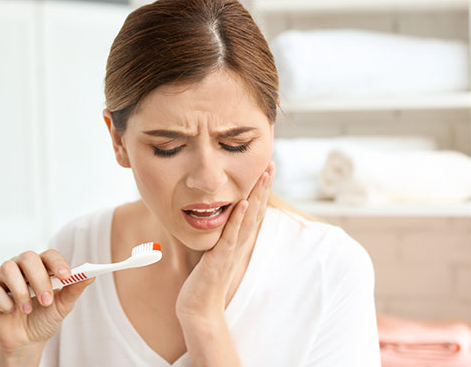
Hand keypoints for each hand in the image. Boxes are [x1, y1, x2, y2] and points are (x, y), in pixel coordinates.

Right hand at [0, 249, 93, 355]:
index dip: (57, 263)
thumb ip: (75, 289)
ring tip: (26, 309)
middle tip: (46, 301)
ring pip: (8, 268)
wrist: (25, 341)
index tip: (67, 276)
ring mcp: (0, 276)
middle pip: (27, 257)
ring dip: (21, 291)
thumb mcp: (63, 306)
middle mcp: (20, 267)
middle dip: (39, 280)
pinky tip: (10, 310)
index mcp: (40, 267)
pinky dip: (3, 300)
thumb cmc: (44, 318)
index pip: (48, 255)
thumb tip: (91, 275)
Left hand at [175, 161, 274, 322]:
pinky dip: (239, 218)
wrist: (200, 307)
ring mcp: (232, 250)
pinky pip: (231, 235)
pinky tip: (243, 202)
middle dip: (263, 186)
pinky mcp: (220, 258)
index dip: (260, 189)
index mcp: (239, 240)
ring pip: (248, 218)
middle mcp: (240, 242)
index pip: (253, 210)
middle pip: (256, 209)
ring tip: (263, 175)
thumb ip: (223, 236)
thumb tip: (223, 220)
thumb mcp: (217, 251)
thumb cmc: (206, 280)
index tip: (265, 169)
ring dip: (256, 195)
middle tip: (271, 164)